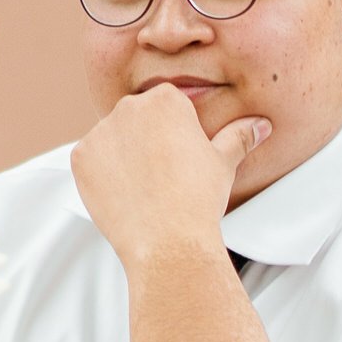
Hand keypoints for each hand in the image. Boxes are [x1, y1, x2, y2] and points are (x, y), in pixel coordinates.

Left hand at [70, 85, 270, 268]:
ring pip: (112, 139)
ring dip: (122, 156)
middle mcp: (128, 107)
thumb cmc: (198, 200)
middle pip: (136, 118)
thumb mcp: (223, 163)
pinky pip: (90, 160)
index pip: (165, 106)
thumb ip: (239, 136)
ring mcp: (100, 132)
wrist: (168, 242)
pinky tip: (124, 194)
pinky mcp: (80, 158)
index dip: (174, 135)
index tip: (179, 159)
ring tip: (144, 188)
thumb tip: (260, 125)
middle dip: (146, 141)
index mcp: (165, 100)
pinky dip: (101, 175)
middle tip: (162, 176)